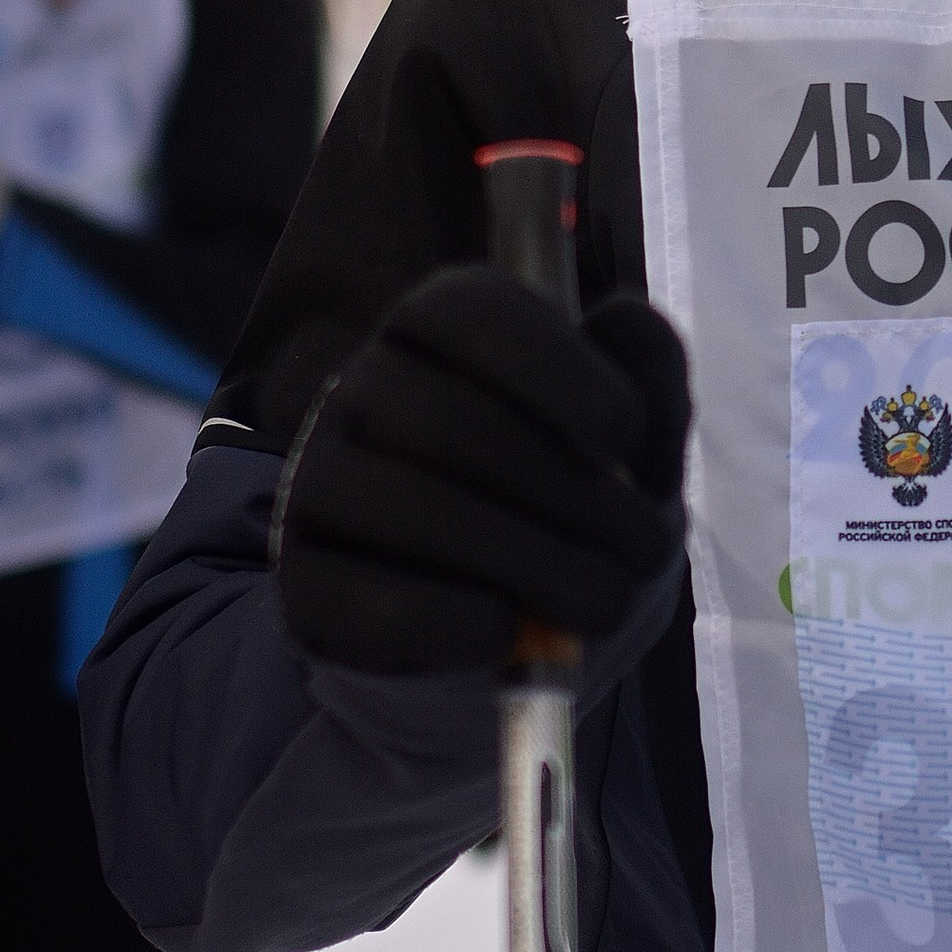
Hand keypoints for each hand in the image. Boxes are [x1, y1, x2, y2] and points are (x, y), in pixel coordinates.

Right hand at [274, 268, 688, 674]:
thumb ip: (647, 379)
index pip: (472, 311)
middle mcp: (360, 392)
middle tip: (646, 552)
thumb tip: (625, 317)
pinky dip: (463, 623)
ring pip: (413, 511)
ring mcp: (318, 486)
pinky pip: (377, 606)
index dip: (558, 370)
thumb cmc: (570, 516)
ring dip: (534, 564)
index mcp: (435, 332)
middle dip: (574, 497)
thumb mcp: (631, 449)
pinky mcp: (304, 587)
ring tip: (604, 603)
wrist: (503, 640)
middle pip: (451, 423)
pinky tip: (511, 632)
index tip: (622, 439)